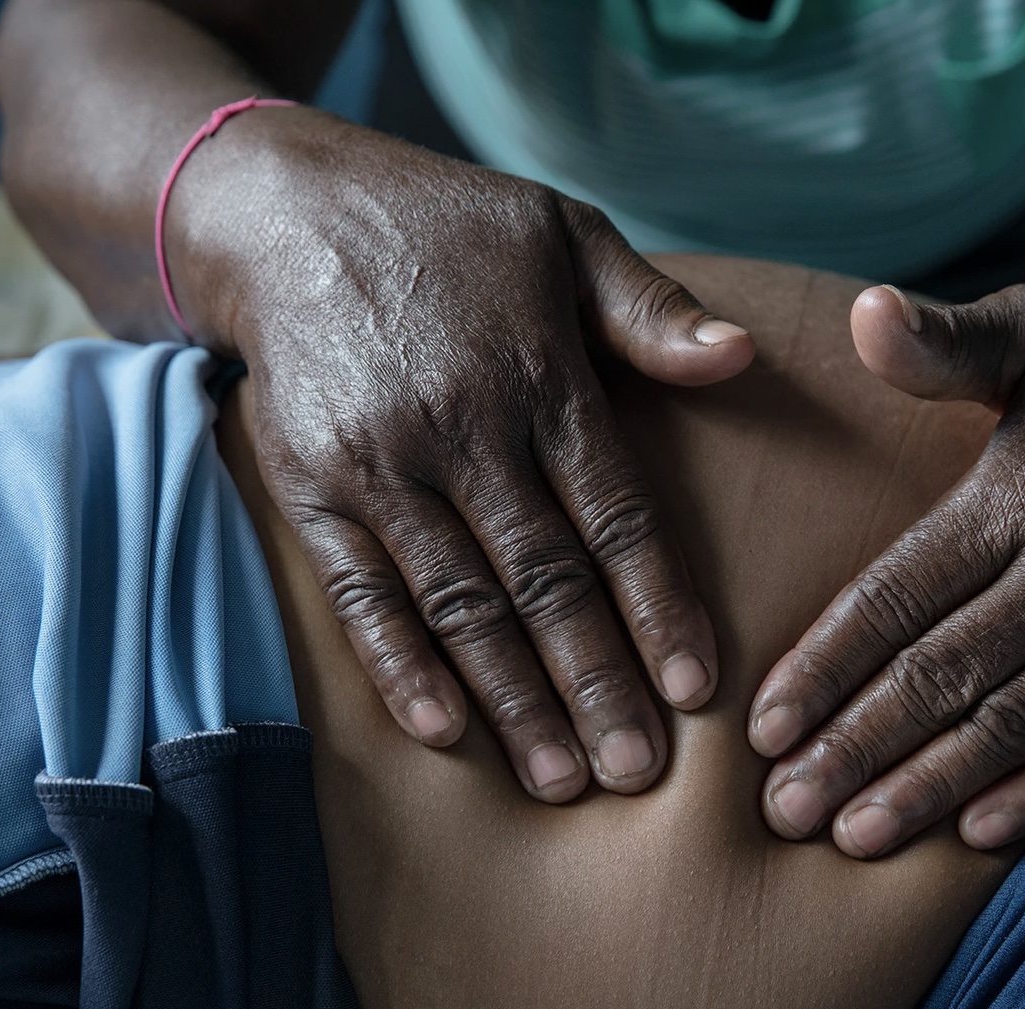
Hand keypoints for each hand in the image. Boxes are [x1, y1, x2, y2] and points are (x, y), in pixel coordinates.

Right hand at [176, 110, 753, 800]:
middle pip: (546, 580)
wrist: (283, 213)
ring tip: (558, 780)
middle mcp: (463, 430)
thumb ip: (650, 309)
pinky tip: (443, 731)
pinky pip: (361, 592)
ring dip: (512, 699)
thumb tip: (741, 358)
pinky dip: (399, 664)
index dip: (659, 608)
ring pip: (461, 603)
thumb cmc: (447, 229)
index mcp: (541, 378)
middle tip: (638, 773)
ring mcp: (381, 466)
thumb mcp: (563, 235)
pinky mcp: (311, 489)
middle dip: (596, 683)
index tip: (698, 688)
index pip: (617, 516)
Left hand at [748, 267, 1024, 855]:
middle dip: (856, 747)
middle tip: (783, 808)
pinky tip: (973, 835)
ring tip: (852, 837)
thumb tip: (863, 315)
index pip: (900, 596)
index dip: (826, 665)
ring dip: (929, 786)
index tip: (763, 725)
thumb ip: (948, 342)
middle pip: (945, 674)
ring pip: (1016, 722)